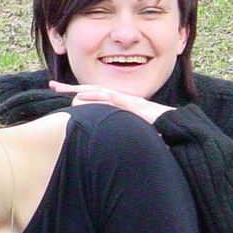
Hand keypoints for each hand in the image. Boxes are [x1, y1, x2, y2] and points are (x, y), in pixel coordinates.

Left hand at [51, 81, 172, 124]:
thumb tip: (112, 147)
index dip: (79, 95)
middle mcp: (122, 100)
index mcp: (121, 107)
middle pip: (92, 91)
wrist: (180, 129)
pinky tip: (80, 95)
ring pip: (98, 91)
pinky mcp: (132, 104)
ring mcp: (127, 101)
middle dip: (71, 88)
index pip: (97, 98)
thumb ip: (124, 135)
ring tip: (59, 88)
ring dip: (78, 89)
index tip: (62, 94)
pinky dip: (95, 96)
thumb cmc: (160, 134)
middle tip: (52, 85)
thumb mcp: (136, 135)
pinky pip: (110, 98)